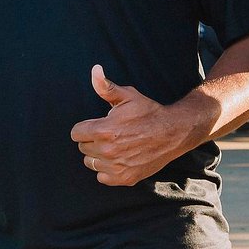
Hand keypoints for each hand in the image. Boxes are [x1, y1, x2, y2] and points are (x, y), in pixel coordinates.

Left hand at [71, 65, 191, 185]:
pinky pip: (102, 176)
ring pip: (91, 162)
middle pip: (83, 148)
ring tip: (114, 146)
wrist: (173, 133)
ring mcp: (116, 167)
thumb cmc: (148, 112)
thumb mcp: (128, 96)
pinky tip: (119, 159)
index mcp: (103, 129)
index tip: (97, 125)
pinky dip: (108, 170)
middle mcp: (107, 150)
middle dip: (92, 140)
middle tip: (109, 134)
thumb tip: (94, 70)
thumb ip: (105, 86)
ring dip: (98, 155)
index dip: (85, 127)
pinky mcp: (124, 178)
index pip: (76, 133)